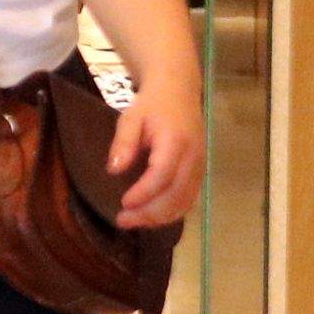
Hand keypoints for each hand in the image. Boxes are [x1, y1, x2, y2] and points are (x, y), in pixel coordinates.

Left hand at [109, 89, 205, 231]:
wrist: (179, 91)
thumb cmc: (152, 104)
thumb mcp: (131, 117)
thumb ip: (124, 142)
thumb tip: (113, 170)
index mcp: (176, 141)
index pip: (163, 174)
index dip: (144, 193)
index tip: (123, 203)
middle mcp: (193, 157)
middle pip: (176, 194)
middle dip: (150, 213)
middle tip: (123, 221)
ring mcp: (200, 166)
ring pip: (185, 201)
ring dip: (160, 217)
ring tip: (134, 222)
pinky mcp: (200, 172)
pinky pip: (190, 198)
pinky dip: (172, 212)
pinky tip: (152, 217)